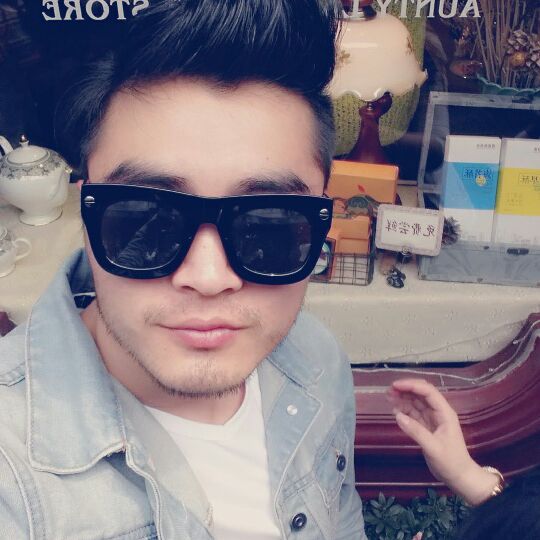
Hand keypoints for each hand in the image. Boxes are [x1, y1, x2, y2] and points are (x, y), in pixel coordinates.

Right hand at [388, 378, 498, 505]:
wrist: (459, 478)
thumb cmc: (451, 462)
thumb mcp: (433, 448)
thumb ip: (416, 431)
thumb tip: (397, 415)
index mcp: (444, 413)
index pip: (428, 392)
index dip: (411, 385)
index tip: (395, 385)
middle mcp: (438, 413)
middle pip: (421, 394)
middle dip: (405, 390)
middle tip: (388, 391)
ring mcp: (432, 420)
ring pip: (416, 403)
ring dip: (403, 398)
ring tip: (388, 398)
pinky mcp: (426, 428)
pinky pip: (414, 414)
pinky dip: (404, 411)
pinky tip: (395, 411)